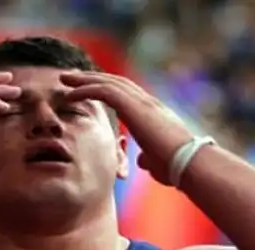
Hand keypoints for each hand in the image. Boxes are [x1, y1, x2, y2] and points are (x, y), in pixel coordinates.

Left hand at [61, 71, 193, 184]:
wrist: (189, 163)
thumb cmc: (175, 166)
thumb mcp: (157, 161)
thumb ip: (147, 157)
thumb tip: (142, 161)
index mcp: (152, 112)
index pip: (125, 94)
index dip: (106, 89)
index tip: (88, 90)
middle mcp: (147, 102)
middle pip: (115, 82)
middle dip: (92, 78)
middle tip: (71, 77)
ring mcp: (142, 101)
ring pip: (108, 82)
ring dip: (84, 80)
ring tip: (65, 79)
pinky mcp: (134, 106)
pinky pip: (104, 91)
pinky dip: (86, 90)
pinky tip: (71, 95)